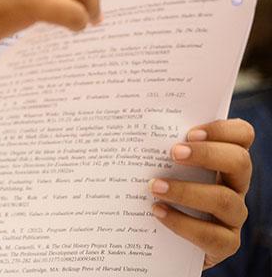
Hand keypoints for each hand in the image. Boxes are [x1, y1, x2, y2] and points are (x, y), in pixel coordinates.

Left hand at [147, 119, 253, 268]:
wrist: (160, 238)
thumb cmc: (157, 188)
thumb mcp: (157, 163)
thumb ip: (153, 143)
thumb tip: (119, 117)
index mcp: (223, 158)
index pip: (241, 135)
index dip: (222, 130)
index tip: (190, 132)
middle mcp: (235, 184)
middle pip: (239, 162)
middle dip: (207, 154)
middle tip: (173, 152)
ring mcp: (233, 214)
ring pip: (225, 200)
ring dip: (187, 191)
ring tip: (154, 187)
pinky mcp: (225, 243)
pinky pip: (213, 235)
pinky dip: (183, 223)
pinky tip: (158, 212)